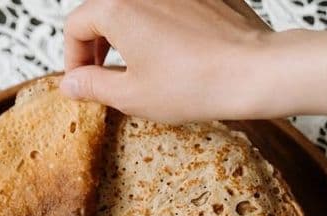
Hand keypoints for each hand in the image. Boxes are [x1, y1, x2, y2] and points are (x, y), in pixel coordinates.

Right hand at [61, 0, 287, 122]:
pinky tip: (171, 56)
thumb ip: (93, 87)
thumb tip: (72, 84)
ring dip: (126, 35)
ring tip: (136, 67)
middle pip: (102, 11)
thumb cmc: (199, 82)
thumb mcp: (133, 96)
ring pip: (134, 8)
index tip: (81, 80)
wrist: (254, 71)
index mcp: (117, 8)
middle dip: (96, 45)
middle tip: (102, 75)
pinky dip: (158, 26)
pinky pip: (166, 7)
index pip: (75, 26)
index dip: (72, 58)